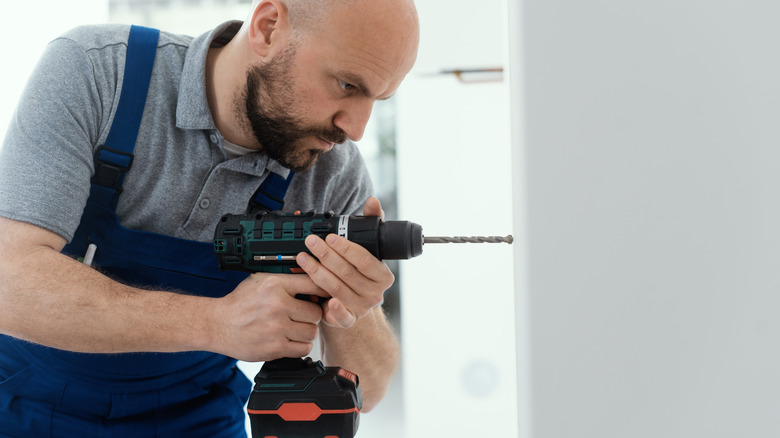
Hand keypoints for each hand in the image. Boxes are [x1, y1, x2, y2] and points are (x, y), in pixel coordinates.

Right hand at [210, 273, 326, 361]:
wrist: (217, 324)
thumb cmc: (239, 303)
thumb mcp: (260, 280)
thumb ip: (285, 280)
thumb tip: (312, 278)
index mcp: (275, 285)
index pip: (314, 284)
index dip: (323, 290)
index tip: (326, 295)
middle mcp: (277, 305)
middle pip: (316, 312)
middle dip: (312, 314)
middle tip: (303, 315)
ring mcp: (277, 328)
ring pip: (312, 331)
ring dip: (307, 331)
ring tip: (296, 328)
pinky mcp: (275, 347)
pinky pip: (304, 348)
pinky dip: (301, 345)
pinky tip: (292, 339)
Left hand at [296, 197, 395, 328]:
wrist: (353, 303)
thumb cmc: (358, 273)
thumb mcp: (367, 249)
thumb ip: (370, 224)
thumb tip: (372, 201)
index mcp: (383, 276)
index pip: (365, 260)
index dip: (347, 248)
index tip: (330, 237)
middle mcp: (375, 293)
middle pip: (348, 273)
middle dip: (326, 256)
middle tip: (310, 242)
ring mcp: (362, 308)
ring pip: (337, 289)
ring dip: (317, 272)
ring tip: (303, 258)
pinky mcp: (349, 320)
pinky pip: (342, 317)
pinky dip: (334, 310)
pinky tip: (325, 301)